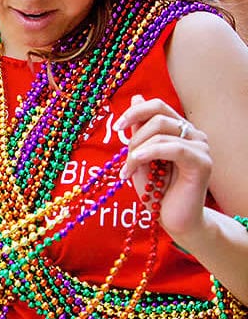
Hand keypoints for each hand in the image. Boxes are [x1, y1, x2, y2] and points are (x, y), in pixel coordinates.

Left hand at [115, 95, 211, 239]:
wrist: (174, 219)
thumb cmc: (157, 190)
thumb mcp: (141, 156)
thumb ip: (139, 130)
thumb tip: (136, 98)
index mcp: (180, 130)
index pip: (157, 106)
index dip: (134, 111)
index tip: (116, 127)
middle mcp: (194, 135)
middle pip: (158, 115)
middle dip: (134, 135)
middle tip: (125, 158)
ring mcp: (201, 148)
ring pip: (161, 131)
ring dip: (137, 150)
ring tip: (128, 171)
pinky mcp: (202, 163)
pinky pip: (173, 148)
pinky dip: (149, 153)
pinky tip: (136, 163)